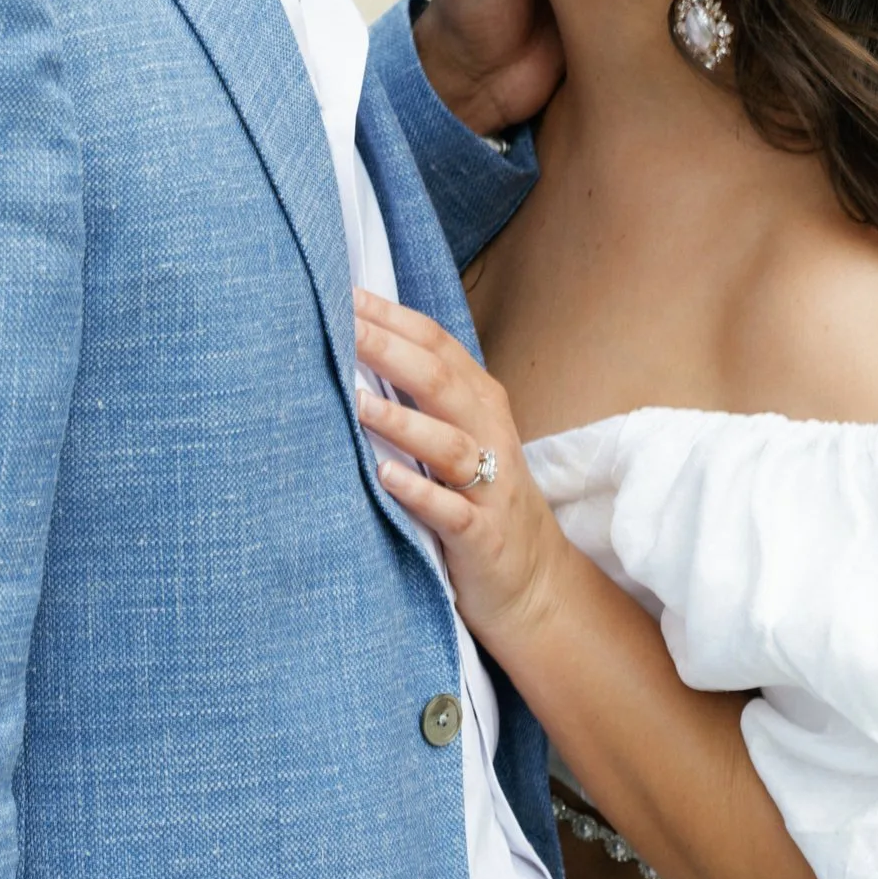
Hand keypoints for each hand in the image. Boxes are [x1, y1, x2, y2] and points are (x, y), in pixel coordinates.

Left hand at [354, 288, 570, 653]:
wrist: (534, 585)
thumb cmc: (481, 500)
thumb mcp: (460, 439)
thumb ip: (421, 398)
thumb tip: (355, 348)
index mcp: (480, 403)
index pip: (437, 346)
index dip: (394, 318)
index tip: (345, 294)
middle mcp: (489, 435)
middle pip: (441, 383)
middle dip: (390, 351)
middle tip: (343, 327)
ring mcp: (490, 488)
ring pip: (450, 445)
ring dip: (402, 422)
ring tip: (357, 402)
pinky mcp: (484, 537)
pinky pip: (453, 512)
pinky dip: (421, 493)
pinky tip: (386, 477)